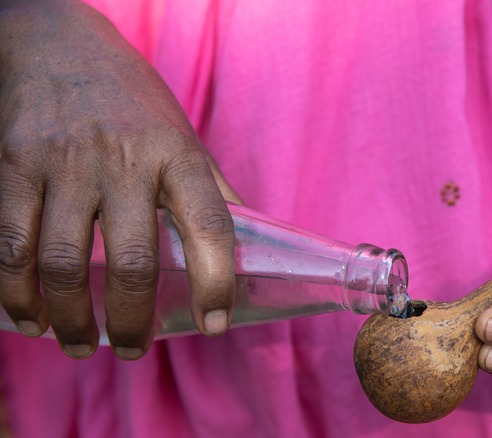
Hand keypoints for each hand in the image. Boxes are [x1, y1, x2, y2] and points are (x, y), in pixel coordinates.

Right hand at [0, 0, 237, 358]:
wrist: (58, 44)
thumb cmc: (134, 103)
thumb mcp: (186, 137)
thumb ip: (212, 191)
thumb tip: (251, 245)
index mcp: (176, 156)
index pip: (210, 226)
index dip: (216, 282)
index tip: (215, 324)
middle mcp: (123, 161)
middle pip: (130, 262)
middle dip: (132, 321)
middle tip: (133, 351)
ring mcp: (64, 164)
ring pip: (64, 264)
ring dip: (72, 320)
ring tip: (83, 346)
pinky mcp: (14, 167)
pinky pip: (11, 245)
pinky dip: (17, 294)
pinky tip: (31, 319)